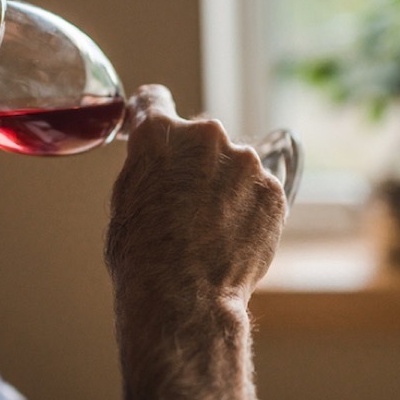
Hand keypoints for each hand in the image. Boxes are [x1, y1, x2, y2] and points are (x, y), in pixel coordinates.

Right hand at [105, 84, 285, 311]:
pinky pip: (257, 191)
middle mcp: (205, 136)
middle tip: (184, 201)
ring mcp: (245, 161)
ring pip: (233, 165)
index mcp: (159, 134)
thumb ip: (146, 168)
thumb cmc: (143, 257)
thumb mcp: (125, 201)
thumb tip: (158, 164)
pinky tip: (231, 237)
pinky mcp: (273, 190)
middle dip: (193, 160)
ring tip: (210, 229)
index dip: (150, 113)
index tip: (154, 122)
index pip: (153, 100)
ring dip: (225, 185)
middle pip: (199, 137)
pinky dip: (248, 208)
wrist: (184, 298)